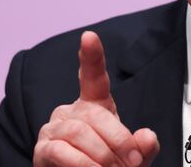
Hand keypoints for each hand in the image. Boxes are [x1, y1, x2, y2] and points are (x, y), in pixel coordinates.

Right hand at [33, 31, 159, 165]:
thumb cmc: (107, 166)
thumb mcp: (132, 158)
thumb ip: (143, 147)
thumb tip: (147, 137)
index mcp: (95, 105)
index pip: (92, 76)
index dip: (91, 56)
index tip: (89, 36)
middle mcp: (71, 111)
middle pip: (95, 114)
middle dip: (118, 140)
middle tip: (131, 162)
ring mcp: (54, 128)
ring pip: (79, 132)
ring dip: (101, 155)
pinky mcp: (43, 149)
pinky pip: (61, 151)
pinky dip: (82, 164)